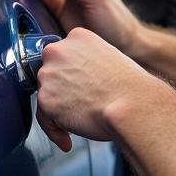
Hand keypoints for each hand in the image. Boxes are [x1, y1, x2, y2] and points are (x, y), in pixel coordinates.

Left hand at [35, 27, 152, 151]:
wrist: (132, 105)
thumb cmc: (129, 87)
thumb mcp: (109, 57)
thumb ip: (88, 61)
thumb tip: (80, 76)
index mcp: (76, 37)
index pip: (63, 55)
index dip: (71, 73)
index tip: (79, 86)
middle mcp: (58, 51)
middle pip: (50, 73)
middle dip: (62, 89)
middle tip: (81, 103)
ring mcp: (49, 75)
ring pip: (46, 94)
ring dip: (59, 109)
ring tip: (80, 119)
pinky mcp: (46, 99)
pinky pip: (44, 118)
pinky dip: (54, 130)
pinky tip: (67, 138)